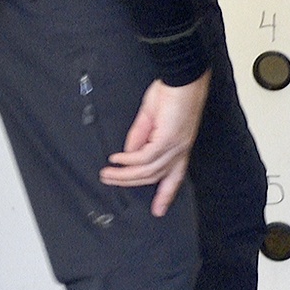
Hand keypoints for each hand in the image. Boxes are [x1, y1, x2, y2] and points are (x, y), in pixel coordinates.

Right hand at [101, 72, 210, 217]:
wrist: (182, 79)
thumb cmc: (171, 94)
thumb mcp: (152, 120)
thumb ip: (141, 138)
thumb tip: (129, 154)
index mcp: (180, 148)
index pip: (174, 177)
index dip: (166, 195)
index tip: (158, 210)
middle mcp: (180, 150)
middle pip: (155, 177)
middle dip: (130, 183)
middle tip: (110, 181)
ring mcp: (175, 146)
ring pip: (147, 170)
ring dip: (125, 174)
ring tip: (108, 174)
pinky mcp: (168, 139)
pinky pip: (144, 157)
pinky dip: (129, 161)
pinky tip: (117, 160)